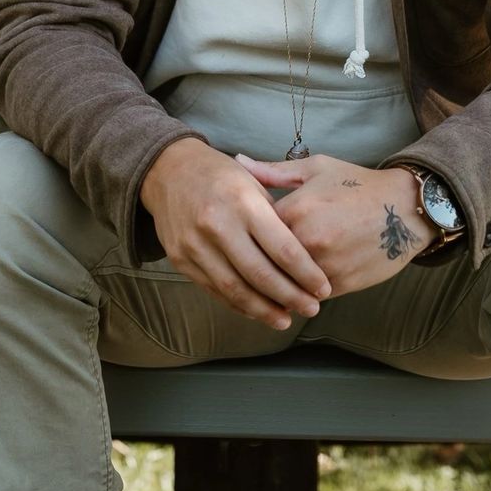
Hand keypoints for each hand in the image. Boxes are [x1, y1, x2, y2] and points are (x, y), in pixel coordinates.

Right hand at [139, 137, 331, 330]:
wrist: (168, 171)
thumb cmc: (221, 175)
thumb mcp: (254, 183)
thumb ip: (276, 218)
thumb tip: (304, 256)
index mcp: (243, 202)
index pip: (282, 248)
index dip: (306, 274)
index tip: (322, 289)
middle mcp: (217, 225)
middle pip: (260, 274)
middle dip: (290, 297)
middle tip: (311, 309)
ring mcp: (195, 245)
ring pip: (235, 289)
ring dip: (264, 310)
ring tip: (286, 319)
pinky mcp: (180, 260)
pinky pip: (215, 290)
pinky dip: (238, 304)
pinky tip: (257, 310)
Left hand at [232, 152, 433, 297]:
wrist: (407, 209)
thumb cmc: (358, 184)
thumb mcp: (316, 169)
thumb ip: (273, 172)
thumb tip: (237, 162)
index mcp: (296, 210)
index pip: (252, 230)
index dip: (245, 233)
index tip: (241, 234)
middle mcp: (307, 241)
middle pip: (264, 263)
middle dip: (254, 264)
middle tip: (246, 263)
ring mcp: (325, 267)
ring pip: (285, 285)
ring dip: (275, 284)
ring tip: (268, 278)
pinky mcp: (341, 285)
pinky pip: (308, 295)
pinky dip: (299, 292)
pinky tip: (294, 286)